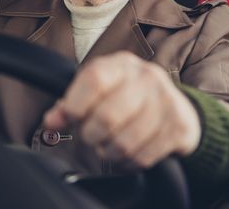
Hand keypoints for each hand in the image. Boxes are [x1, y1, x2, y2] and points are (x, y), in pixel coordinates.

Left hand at [43, 51, 200, 168]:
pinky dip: (127, 163)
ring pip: (125, 142)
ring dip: (109, 152)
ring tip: (107, 148)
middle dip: (91, 135)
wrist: (176, 106)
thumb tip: (50, 121)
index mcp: (120, 65)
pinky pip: (143, 157)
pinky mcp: (178, 127)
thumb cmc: (126, 97)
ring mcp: (165, 102)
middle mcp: (146, 78)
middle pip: (107, 116)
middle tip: (90, 137)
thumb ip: (70, 104)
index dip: (75, 105)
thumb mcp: (98, 91)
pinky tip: (125, 156)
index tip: (69, 119)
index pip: (94, 80)